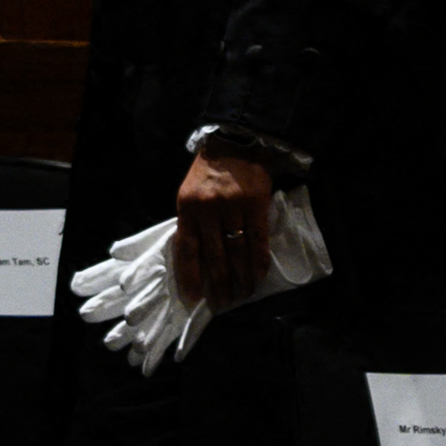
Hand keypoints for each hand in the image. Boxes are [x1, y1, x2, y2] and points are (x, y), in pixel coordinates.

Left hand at [168, 150, 275, 305]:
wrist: (234, 143)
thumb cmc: (208, 172)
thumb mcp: (189, 194)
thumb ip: (192, 222)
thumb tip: (195, 257)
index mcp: (186, 209)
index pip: (187, 249)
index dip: (191, 275)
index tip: (195, 296)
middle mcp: (208, 210)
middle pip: (213, 255)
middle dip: (218, 282)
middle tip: (223, 302)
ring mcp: (233, 207)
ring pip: (237, 250)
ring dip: (241, 276)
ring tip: (243, 294)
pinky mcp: (256, 204)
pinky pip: (258, 239)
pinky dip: (258, 260)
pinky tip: (259, 275)